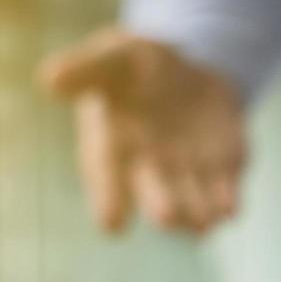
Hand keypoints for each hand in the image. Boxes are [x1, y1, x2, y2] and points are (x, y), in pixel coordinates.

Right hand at [38, 28, 246, 233]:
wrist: (186, 69)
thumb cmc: (134, 66)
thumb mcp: (112, 56)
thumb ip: (86, 69)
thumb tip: (50, 79)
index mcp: (112, 145)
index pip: (106, 175)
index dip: (109, 198)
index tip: (111, 224)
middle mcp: (148, 168)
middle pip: (155, 195)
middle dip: (162, 206)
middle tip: (166, 216)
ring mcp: (188, 173)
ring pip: (193, 202)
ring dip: (198, 212)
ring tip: (204, 223)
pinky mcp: (222, 169)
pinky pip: (225, 190)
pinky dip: (227, 201)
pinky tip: (230, 211)